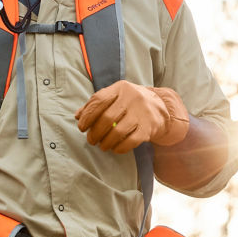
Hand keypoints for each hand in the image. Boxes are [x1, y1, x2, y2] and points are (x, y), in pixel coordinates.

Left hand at [74, 80, 188, 153]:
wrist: (160, 107)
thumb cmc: (129, 103)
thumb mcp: (114, 97)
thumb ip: (95, 104)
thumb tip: (77, 116)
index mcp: (120, 88)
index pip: (99, 100)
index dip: (87, 116)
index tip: (82, 127)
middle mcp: (132, 97)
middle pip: (107, 118)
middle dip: (95, 132)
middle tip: (91, 140)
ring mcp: (142, 112)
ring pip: (118, 131)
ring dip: (106, 142)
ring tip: (101, 146)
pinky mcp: (149, 127)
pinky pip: (131, 141)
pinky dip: (120, 147)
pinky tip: (114, 148)